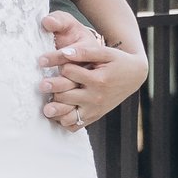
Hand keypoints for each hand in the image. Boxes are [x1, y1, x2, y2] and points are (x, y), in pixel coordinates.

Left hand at [39, 15, 142, 132]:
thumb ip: (84, 52)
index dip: (60, 65)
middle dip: (51, 87)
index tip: (53, 62)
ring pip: (67, 116)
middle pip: (64, 95)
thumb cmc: (118, 61)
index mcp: (98, 80)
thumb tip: (64, 53)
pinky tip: (59, 110)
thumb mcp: (105, 52)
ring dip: (55, 109)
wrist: (135, 75)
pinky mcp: (94, 116)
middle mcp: (95, 98)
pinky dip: (63, 120)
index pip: (69, 72)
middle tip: (42, 84)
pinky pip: (74, 125)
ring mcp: (95, 110)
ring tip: (47, 102)